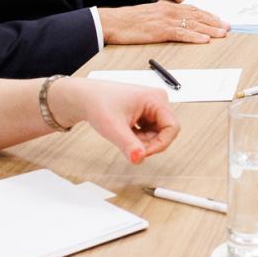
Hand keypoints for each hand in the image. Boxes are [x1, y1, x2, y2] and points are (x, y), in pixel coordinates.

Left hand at [49, 78, 179, 164]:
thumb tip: (139, 158)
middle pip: (164, 133)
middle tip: (127, 143)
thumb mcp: (113, 127)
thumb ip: (128, 145)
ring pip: (156, 135)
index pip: (172, 128)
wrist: (85, 98)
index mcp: (155, 99)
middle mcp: (157, 101)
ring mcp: (152, 107)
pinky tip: (124, 132)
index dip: (160, 144)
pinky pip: (149, 133)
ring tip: (123, 134)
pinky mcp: (146, 113)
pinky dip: (137, 138)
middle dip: (147, 143)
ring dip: (141, 142)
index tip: (142, 152)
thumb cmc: (98, 103)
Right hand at [102, 2, 227, 43]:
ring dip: (210, 29)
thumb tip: (176, 24)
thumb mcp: (150, 15)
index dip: (208, 15)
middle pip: (197, 15)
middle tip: (228, 26)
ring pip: (193, 24)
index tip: (219, 19)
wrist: (113, 22)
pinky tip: (204, 40)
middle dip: (214, 21)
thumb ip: (164, 17)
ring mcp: (165, 20)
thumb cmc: (129, 21)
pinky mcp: (160, 31)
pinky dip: (195, 37)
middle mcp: (169, 11)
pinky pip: (181, 34)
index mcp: (167, 6)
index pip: (192, 9)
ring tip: (222, 33)